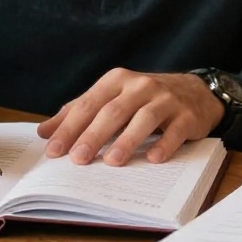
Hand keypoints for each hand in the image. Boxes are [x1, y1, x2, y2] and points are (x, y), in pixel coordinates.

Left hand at [37, 68, 224, 165]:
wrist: (195, 92)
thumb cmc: (145, 98)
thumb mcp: (112, 98)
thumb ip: (79, 112)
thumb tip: (45, 132)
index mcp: (118, 80)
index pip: (89, 104)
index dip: (70, 127)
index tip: (54, 150)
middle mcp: (141, 86)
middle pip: (114, 111)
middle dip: (94, 135)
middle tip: (78, 159)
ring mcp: (166, 99)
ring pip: (144, 118)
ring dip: (127, 140)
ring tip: (111, 161)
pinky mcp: (187, 115)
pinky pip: (175, 130)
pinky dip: (165, 144)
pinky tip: (154, 158)